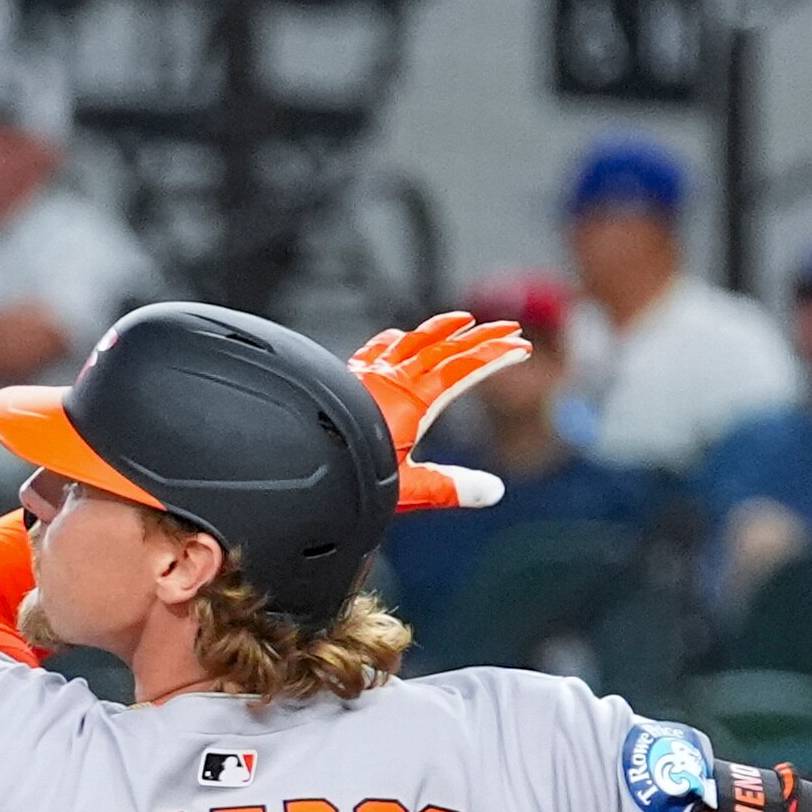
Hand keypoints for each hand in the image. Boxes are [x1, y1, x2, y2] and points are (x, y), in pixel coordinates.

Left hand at [348, 311, 529, 510]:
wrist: (291, 457)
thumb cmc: (345, 474)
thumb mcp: (406, 490)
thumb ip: (449, 487)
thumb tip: (492, 490)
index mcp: (413, 401)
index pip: (463, 369)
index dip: (493, 355)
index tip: (519, 346)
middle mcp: (392, 379)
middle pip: (444, 348)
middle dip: (479, 337)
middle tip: (507, 327)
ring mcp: (368, 376)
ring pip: (412, 342)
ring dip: (439, 330)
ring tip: (459, 320)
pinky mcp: (347, 380)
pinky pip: (378, 351)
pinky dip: (396, 341)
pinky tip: (396, 338)